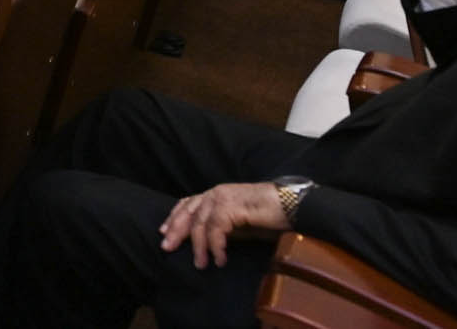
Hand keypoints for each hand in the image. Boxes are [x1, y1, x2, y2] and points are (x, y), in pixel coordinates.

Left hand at [158, 182, 288, 267]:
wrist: (292, 205)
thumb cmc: (269, 215)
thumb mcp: (240, 223)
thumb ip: (223, 227)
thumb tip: (207, 242)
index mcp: (216, 194)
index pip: (188, 204)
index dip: (174, 217)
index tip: (163, 232)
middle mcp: (216, 193)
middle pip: (188, 213)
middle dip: (176, 231)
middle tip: (167, 248)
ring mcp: (223, 197)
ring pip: (200, 223)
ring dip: (199, 246)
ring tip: (201, 264)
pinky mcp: (233, 206)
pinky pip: (217, 228)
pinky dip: (216, 246)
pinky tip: (219, 259)